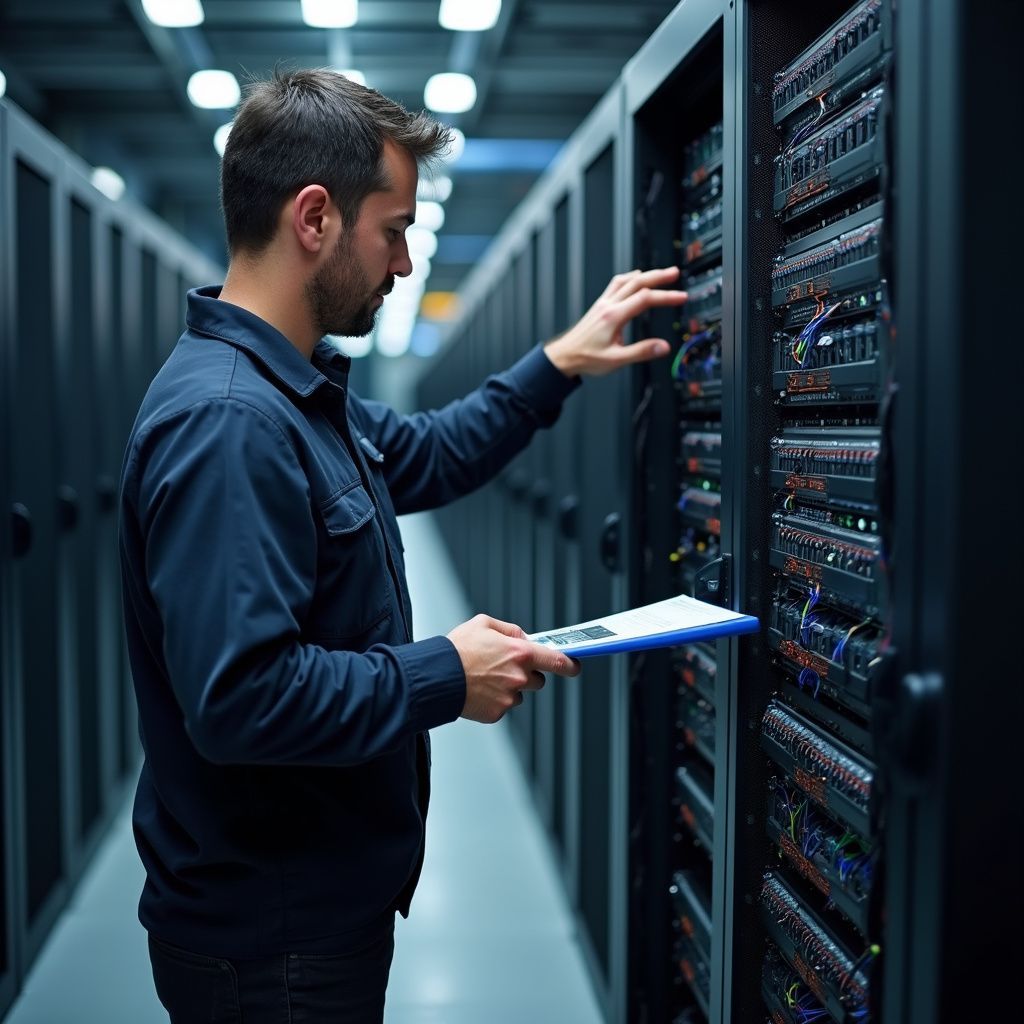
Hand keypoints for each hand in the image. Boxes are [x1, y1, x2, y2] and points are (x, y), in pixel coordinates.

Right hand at [447, 614, 580, 723]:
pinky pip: (504, 706)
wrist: (437, 676)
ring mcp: (509, 697)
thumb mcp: (484, 623)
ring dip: (510, 687)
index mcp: (520, 653)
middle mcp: (519, 677)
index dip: (570, 664)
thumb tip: (524, 637)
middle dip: (528, 674)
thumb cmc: (457, 649)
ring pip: (520, 694)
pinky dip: (495, 700)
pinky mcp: (497, 713)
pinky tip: (479, 689)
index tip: (575, 665)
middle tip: (505, 667)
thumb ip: (510, 630)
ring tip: (486, 678)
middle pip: (539, 680)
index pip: (558, 661)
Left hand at [543, 266, 686, 376]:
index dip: (666, 296)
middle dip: (659, 276)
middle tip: (675, 273)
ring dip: (646, 275)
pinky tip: (635, 278)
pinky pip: (616, 284)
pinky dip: (630, 278)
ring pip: (626, 280)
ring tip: (661, 274)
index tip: (681, 297)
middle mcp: (608, 305)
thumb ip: (641, 352)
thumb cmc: (586, 358)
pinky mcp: (600, 305)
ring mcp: (603, 303)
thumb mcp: (616, 361)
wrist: (564, 356)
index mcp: (614, 317)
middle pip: (637, 282)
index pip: (645, 299)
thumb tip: (663, 347)